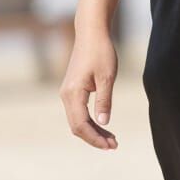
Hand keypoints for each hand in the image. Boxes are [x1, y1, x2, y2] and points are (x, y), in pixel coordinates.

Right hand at [60, 27, 119, 148]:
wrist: (91, 33)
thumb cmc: (101, 52)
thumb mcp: (107, 77)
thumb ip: (104, 101)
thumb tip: (103, 123)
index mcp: (73, 93)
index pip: (80, 125)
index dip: (95, 138)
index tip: (111, 146)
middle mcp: (66, 95)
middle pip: (77, 126)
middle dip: (94, 138)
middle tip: (114, 145)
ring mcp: (67, 93)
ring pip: (77, 120)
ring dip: (93, 131)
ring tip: (111, 139)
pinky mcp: (72, 90)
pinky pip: (78, 112)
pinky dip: (90, 121)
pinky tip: (103, 125)